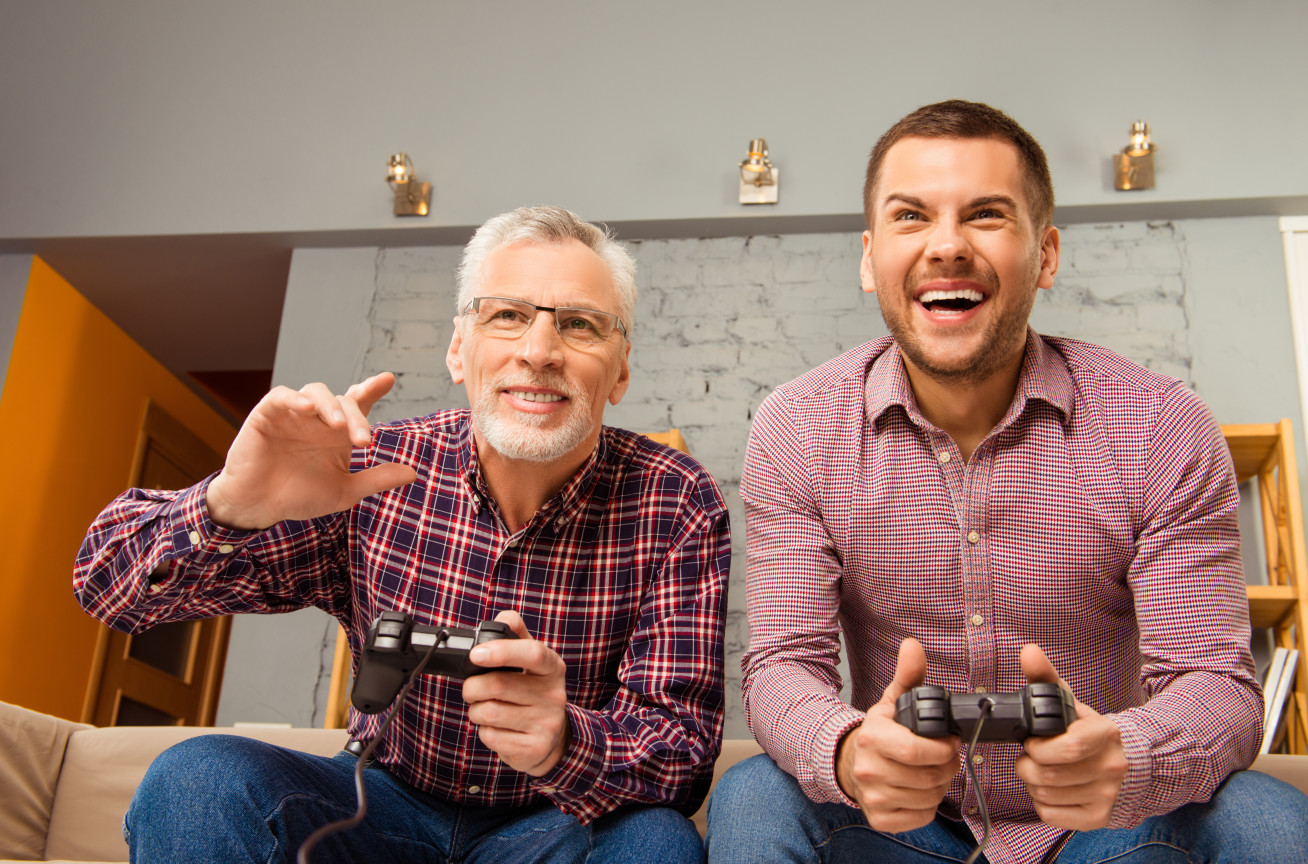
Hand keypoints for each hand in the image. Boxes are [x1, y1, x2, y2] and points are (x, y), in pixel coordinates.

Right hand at [205, 373, 417, 529]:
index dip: (372, 388)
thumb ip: (376, 479)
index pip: (359, 403)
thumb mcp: (344, 491)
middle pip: (343, 401)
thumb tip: (413, 473)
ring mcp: (294, 413)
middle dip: (357, 418)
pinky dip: (295, 398)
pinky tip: (308, 408)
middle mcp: (318, 418)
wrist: (259, 507)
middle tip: (363, 441)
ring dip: (332, 406)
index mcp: (338, 432)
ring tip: (340, 426)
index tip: (387, 379)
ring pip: (317, 391)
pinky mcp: (267, 414)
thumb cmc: (299, 496)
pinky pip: (282, 396)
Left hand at [463, 611, 569, 776]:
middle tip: (472, 689)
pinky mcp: (534, 748)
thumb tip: (502, 617)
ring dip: (476, 711)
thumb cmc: (533, 692)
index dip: (501, 651)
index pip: (532, 653)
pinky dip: (484, 731)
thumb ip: (515, 635)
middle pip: (498, 685)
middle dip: (472, 687)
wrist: (553, 738)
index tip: (476, 653)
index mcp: (552, 667)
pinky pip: (491, 736)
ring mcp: (546, 723)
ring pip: (489, 713)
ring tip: (486, 708)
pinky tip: (498, 728)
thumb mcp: (530, 662)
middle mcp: (554, 694)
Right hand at [836, 638, 959, 831]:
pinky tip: (920, 790)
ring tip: (932, 771)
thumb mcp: (892, 701)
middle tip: (946, 757)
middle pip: (928, 776)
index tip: (949, 742)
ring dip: (940, 785)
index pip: (915, 751)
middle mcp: (868, 769)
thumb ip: (908, 675)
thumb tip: (912, 646)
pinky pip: (921, 816)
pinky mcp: (879, 818)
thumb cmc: (879, 733)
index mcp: (872, 737)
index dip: (942, 749)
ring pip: (928, 797)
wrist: (851, 762)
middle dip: (947, 766)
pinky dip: (928, 806)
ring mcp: (873, 796)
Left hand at [1015, 644, 1126, 829]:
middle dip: (1027, 765)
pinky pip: (1051, 815)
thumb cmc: (1090, 733)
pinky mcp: (1098, 818)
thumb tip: (1028, 652)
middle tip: (1031, 757)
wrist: (1128, 764)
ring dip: (1033, 783)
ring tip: (1043, 770)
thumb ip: (1045, 678)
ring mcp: (1107, 796)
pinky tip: (1053, 789)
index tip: (1033, 742)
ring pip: (1046, 796)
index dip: (1038, 747)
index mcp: (1105, 734)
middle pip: (1048, 775)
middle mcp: (1111, 768)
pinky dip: (1042, 803)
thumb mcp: (1071, 704)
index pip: (1067, 748)